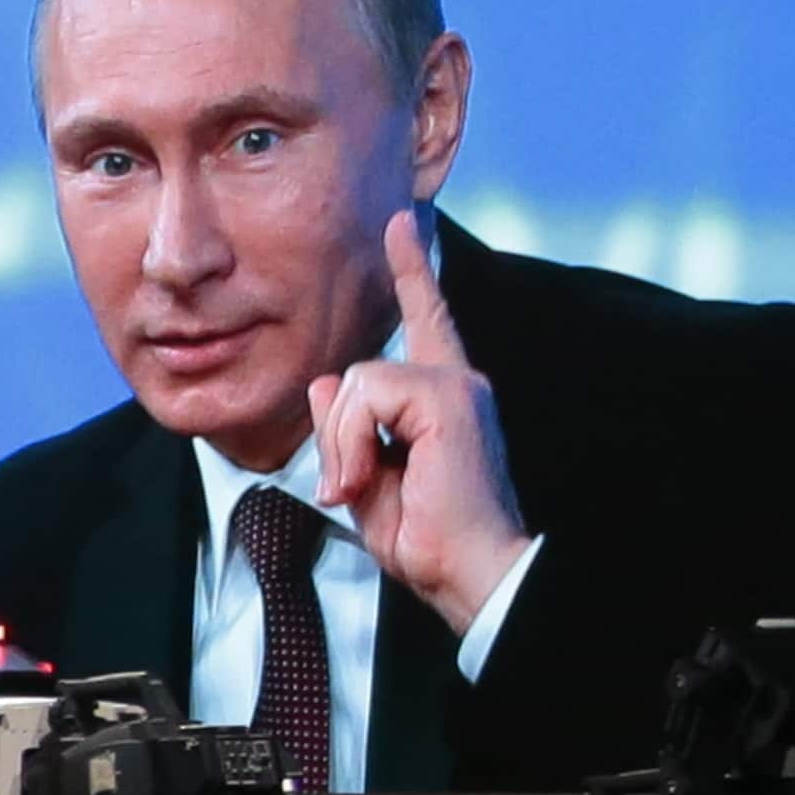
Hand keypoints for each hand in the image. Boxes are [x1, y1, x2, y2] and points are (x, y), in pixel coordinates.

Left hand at [314, 209, 531, 638]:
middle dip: (337, 436)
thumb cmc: (426, 538)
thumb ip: (346, 427)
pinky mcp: (450, 396)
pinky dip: (354, 441)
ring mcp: (457, 385)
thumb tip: (326, 380)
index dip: (413, 270)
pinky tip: (371, 477)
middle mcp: (457, 380)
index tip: (402, 222)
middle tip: (349, 487)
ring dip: (343, 443)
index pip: (424, 320)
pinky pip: (367, 394)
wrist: (467, 571)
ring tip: (364, 485)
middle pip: (357, 373)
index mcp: (443, 398)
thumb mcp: (366, 477)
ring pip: (356, 382)